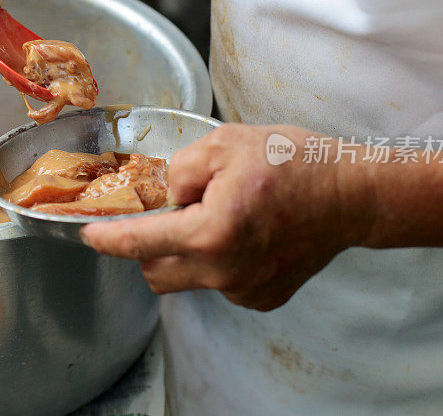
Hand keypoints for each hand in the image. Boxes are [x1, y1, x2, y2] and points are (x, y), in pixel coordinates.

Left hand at [81, 124, 375, 310]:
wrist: (352, 196)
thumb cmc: (295, 164)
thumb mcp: (227, 144)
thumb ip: (181, 168)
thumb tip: (165, 194)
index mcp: (211, 234)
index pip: (139, 243)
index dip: (107, 240)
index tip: (89, 236)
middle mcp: (224, 272)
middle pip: (155, 271)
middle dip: (148, 246)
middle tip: (171, 214)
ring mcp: (244, 291)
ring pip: (188, 278)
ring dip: (185, 252)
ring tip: (218, 217)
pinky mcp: (261, 298)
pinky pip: (218, 283)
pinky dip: (215, 262)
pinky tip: (243, 235)